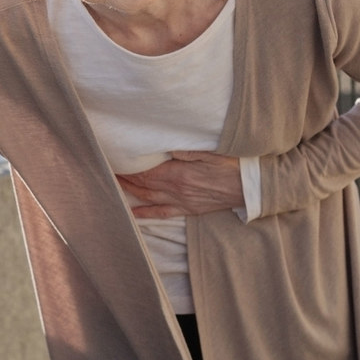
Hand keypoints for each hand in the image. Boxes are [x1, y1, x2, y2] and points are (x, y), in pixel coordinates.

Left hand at [116, 151, 242, 218]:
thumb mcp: (211, 150)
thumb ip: (186, 149)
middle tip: (107, 169)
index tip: (114, 159)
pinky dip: (145, 214)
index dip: (128, 166)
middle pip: (142, 184)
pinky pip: (162, 213)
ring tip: (114, 184)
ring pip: (148, 198)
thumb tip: (164, 146)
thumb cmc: (233, 164)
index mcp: (179, 173)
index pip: (146, 171)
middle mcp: (176, 190)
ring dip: (129, 192)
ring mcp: (182, 201)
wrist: (252, 187)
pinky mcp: (189, 209)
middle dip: (124, 177)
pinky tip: (132, 213)